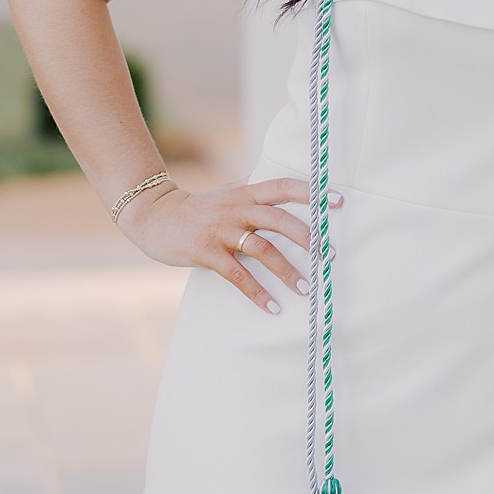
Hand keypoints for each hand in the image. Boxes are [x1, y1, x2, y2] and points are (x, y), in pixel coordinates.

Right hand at [119, 175, 342, 314]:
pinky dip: (257, 293)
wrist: (153, 215)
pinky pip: (237, 275)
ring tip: (307, 289)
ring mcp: (221, 230)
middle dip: (307, 237)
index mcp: (245, 192)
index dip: (312, 192)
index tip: (339, 201)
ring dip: (287, 271)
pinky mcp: (206, 252)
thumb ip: (253, 191)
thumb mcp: (227, 193)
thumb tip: (284, 186)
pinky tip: (272, 308)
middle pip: (278, 219)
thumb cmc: (197, 207)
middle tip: (329, 255)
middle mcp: (236, 209)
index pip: (284, 186)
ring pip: (262, 250)